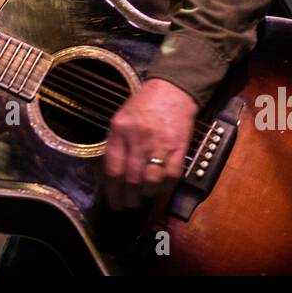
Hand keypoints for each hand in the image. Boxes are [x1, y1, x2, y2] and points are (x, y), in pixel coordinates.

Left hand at [103, 78, 197, 211]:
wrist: (173, 88)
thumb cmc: (145, 104)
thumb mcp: (122, 118)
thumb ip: (117, 144)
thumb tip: (114, 176)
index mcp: (119, 130)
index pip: (112, 169)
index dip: (113, 192)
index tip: (115, 202)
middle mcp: (138, 138)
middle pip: (131, 179)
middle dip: (129, 198)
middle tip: (129, 204)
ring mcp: (159, 143)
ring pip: (150, 181)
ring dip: (147, 194)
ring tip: (145, 195)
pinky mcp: (178, 147)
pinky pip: (171, 176)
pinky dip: (165, 186)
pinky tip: (161, 186)